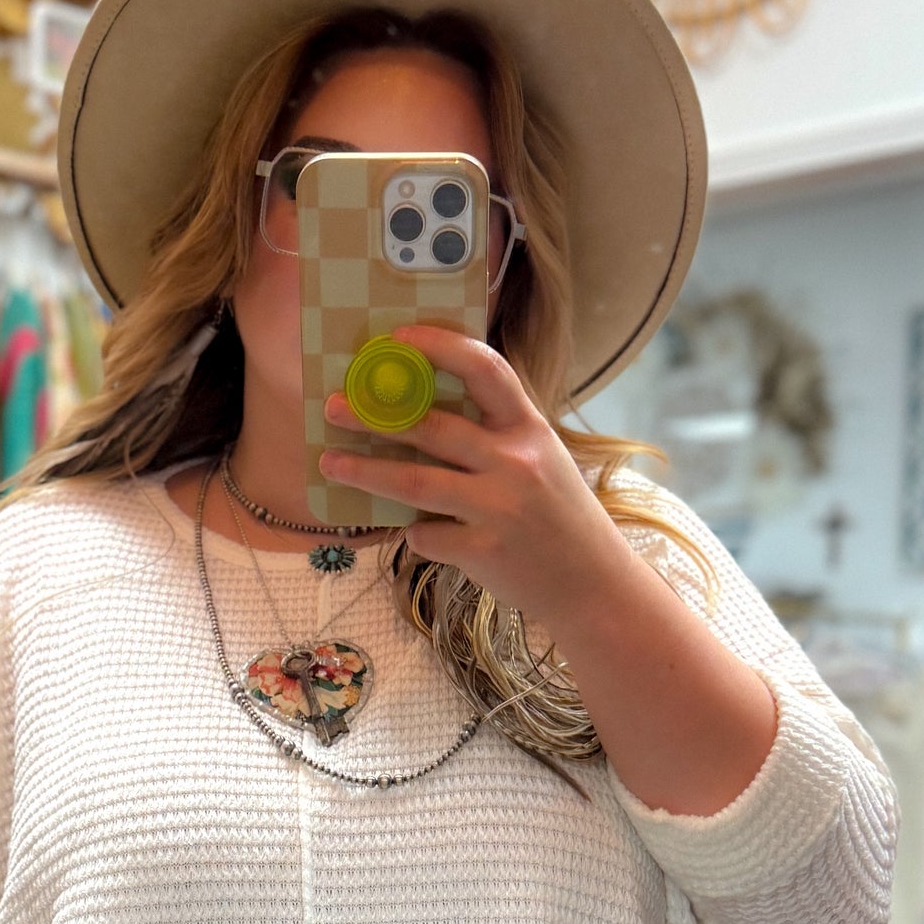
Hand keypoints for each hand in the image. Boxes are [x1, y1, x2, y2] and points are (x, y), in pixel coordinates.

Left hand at [319, 325, 626, 623]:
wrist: (592, 584)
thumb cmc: (557, 516)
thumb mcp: (540, 460)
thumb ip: (494, 435)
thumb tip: (418, 410)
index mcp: (529, 428)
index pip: (485, 369)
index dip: (439, 346)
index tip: (396, 339)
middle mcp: (516, 462)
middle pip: (432, 428)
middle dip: (374, 415)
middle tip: (334, 407)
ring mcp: (500, 508)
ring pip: (415, 482)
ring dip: (365, 470)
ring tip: (331, 463)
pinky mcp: (485, 551)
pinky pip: (427, 534)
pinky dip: (415, 532)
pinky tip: (416, 532)